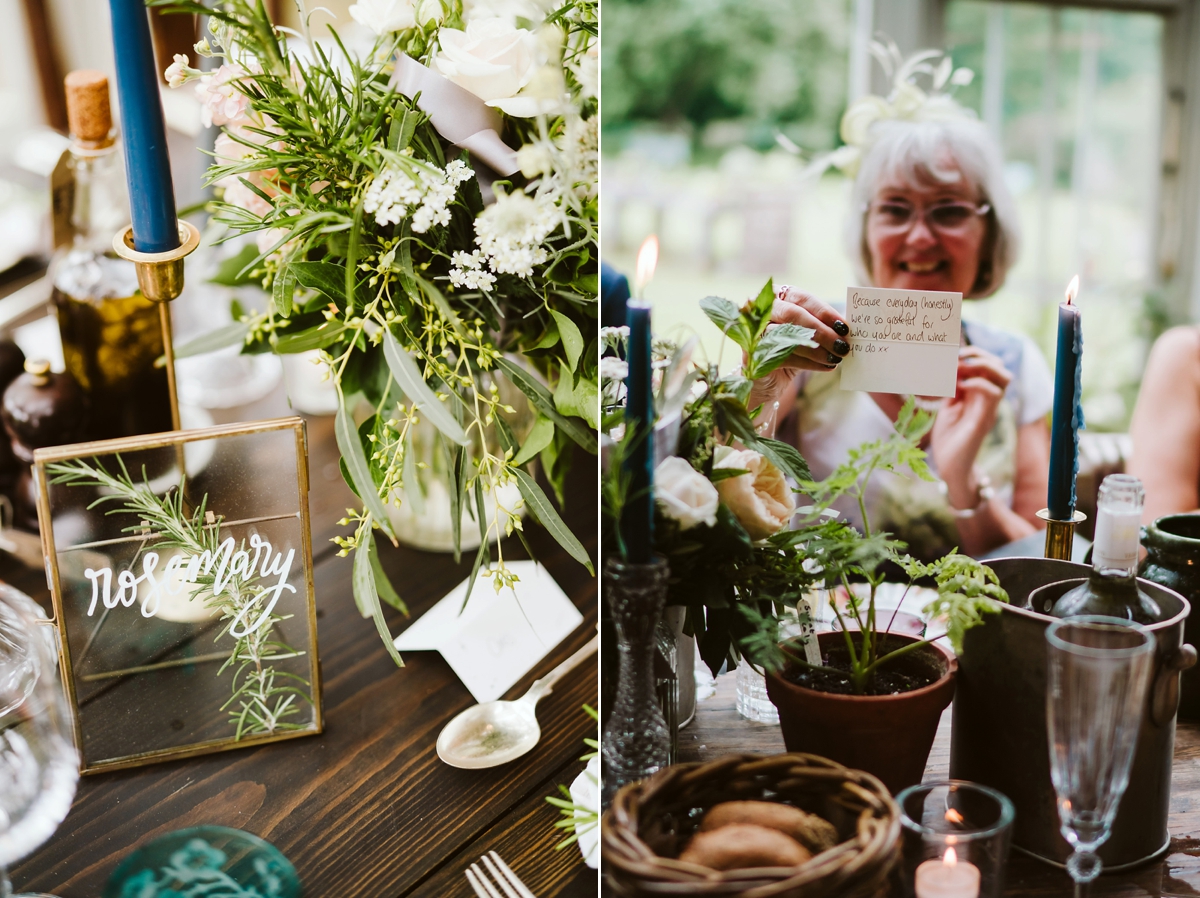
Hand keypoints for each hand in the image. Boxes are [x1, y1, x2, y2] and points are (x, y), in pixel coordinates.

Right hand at [747, 285, 851, 408]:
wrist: (768, 379)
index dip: (824, 312)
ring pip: (788, 336)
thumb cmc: (791, 348)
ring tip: (836, 358)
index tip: (845, 327)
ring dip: (816, 349)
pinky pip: (784, 357)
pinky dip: (809, 363)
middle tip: (843, 345)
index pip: (802, 298)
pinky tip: (826, 367)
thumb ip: (824, 324)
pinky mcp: (753, 355)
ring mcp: (753, 332)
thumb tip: (851, 323)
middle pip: (792, 315)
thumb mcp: (808, 332)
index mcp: (776, 295)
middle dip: (821, 331)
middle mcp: (760, 310)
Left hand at [930, 346, 1011, 506]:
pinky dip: (978, 384)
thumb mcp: (947, 407)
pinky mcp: (985, 419)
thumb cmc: (949, 438)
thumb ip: (952, 389)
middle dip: (980, 355)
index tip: (951, 356)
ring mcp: (989, 409)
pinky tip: (960, 387)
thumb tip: (951, 368)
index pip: (988, 365)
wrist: (950, 466)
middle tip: (958, 357)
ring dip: (983, 366)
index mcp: (979, 394)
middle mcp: (988, 399)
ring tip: (962, 368)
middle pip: (1000, 367)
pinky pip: (994, 394)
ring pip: (1004, 377)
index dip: (973, 354)